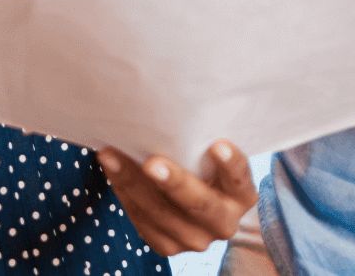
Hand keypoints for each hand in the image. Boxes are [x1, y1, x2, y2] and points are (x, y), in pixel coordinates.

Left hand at [98, 141, 256, 255]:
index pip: (240, 179)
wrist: (192, 201)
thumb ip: (201, 142)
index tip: (218, 144)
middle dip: (174, 183)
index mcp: (242, 195)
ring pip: (162, 214)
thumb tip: (172, 108)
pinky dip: (124, 194)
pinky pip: (143, 222)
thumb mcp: (211, 156)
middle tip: (151, 163)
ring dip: (133, 184)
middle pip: (200, 204)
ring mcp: (197, 239)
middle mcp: (224, 222)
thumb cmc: (202, 164)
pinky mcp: (169, 247)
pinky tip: (112, 170)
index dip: (230, 164)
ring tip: (111, 157)